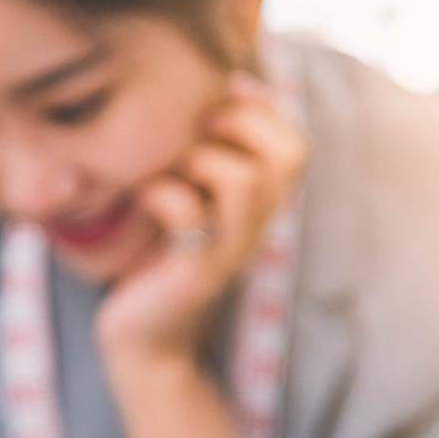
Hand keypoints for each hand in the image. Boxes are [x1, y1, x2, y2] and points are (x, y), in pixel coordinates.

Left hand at [96, 71, 307, 363]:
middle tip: (199, 126)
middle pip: (287, 157)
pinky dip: (161, 194)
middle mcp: (253, 229)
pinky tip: (142, 198)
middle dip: (242, 124)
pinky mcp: (193, 273)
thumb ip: (198, 163)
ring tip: (172, 167)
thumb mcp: (184, 206)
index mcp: (256, 210)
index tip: (223, 94)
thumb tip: (197, 100)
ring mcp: (227, 252)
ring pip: (246, 182)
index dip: (267, 111)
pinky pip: (189, 216)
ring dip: (203, 158)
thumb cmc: (154, 265)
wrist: (141, 342)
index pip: (297, 148)